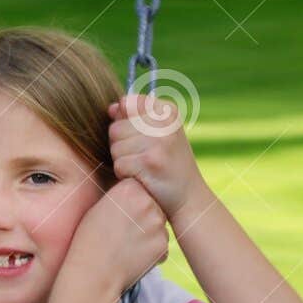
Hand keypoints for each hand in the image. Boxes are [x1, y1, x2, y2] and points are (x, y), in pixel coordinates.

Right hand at [69, 177, 169, 294]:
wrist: (93, 272)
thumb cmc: (90, 239)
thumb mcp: (100, 206)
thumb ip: (122, 196)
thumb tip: (137, 193)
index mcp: (129, 188)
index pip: (141, 189)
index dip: (132, 203)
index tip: (120, 214)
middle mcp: (147, 202)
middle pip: (153, 206)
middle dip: (143, 217)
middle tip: (124, 232)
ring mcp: (157, 224)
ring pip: (159, 225)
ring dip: (149, 234)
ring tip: (126, 245)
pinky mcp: (163, 244)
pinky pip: (161, 245)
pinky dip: (152, 252)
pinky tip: (133, 257)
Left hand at [109, 93, 205, 222]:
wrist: (190, 198)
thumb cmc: (170, 165)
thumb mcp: (160, 134)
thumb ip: (135, 117)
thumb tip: (111, 108)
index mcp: (168, 111)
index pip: (127, 104)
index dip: (126, 123)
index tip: (142, 138)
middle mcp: (165, 122)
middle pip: (116, 128)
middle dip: (122, 146)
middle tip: (143, 158)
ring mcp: (158, 141)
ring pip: (115, 147)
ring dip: (123, 161)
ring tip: (144, 168)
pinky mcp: (150, 162)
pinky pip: (119, 165)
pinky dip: (125, 175)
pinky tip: (143, 178)